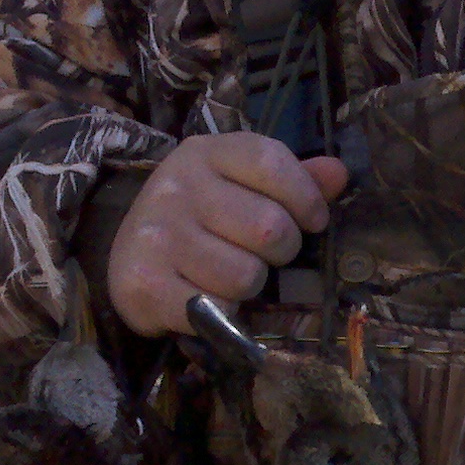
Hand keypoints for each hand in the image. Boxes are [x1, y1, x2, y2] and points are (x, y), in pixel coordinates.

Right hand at [106, 131, 349, 336]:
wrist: (127, 256)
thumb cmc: (198, 217)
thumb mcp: (239, 185)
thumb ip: (291, 179)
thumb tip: (338, 174)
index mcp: (204, 153)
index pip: (271, 162)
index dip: (306, 197)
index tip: (312, 219)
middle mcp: (176, 187)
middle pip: (268, 228)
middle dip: (281, 250)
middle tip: (262, 253)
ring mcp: (157, 236)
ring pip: (247, 275)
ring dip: (251, 284)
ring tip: (230, 273)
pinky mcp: (145, 284)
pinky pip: (219, 308)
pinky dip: (225, 311)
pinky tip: (208, 295)